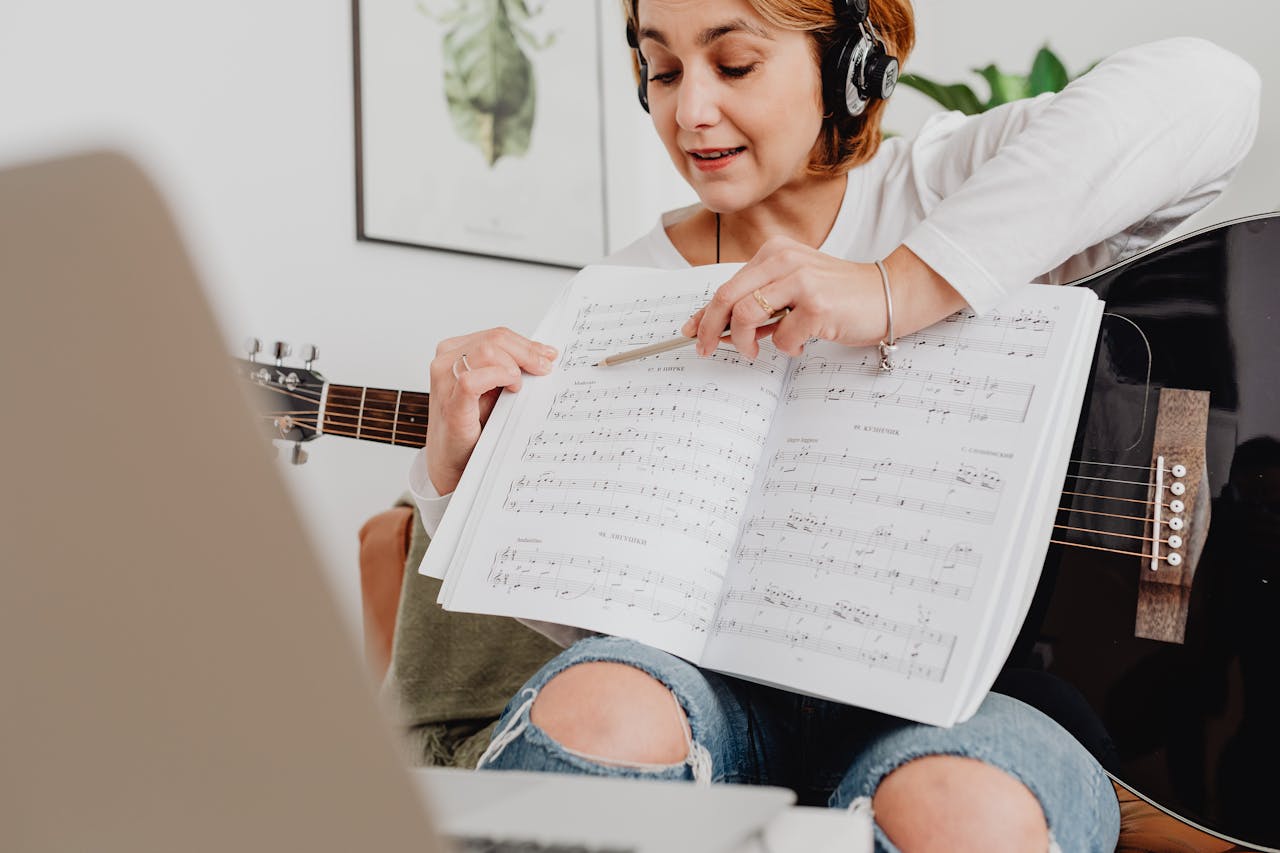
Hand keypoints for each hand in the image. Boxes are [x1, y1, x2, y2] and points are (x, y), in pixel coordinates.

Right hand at [427, 327, 556, 494]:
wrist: (451, 460)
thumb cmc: (471, 425)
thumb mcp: (493, 389)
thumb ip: (509, 368)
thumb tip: (543, 355)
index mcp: (455, 352)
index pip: (496, 335)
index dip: (526, 344)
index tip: (548, 355)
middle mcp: (445, 362)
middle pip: (494, 339)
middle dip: (527, 352)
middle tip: (544, 368)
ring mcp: (444, 381)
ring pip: (486, 350)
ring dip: (513, 366)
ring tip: (518, 386)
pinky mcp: (450, 402)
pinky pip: (472, 379)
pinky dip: (498, 377)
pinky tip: (511, 387)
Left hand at [681, 238, 965, 358]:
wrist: (888, 294)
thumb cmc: (838, 296)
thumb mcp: (792, 289)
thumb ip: (758, 302)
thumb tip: (715, 327)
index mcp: (774, 252)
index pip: (727, 285)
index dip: (704, 312)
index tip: (690, 331)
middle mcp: (784, 260)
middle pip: (726, 297)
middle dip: (709, 329)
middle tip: (707, 349)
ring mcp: (801, 281)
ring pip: (745, 316)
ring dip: (744, 342)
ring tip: (757, 350)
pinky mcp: (817, 306)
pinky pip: (781, 338)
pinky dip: (786, 348)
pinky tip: (802, 344)